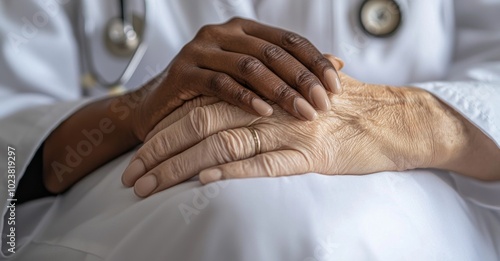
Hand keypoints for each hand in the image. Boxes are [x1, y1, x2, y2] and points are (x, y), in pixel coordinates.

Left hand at [123, 59, 486, 196]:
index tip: (139, 155)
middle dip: (159, 152)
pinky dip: (233, 172)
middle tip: (130, 177)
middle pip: (201, 125)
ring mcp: (290, 131)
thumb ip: (264, 103)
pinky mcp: (312, 155)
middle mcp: (270, 108)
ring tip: (148, 189)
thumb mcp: (298, 97)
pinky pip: (266, 163)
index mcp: (263, 92)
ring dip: (180, 168)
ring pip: (223, 146)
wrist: (394, 119)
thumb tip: (228, 121)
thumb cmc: (344, 109)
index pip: (201, 108)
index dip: (165, 131)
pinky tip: (203, 182)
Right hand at [124, 17, 341, 139]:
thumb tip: (337, 62)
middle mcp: (221, 33)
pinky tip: (265, 113)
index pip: (288, 40)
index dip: (315, 61)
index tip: (336, 86)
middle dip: (303, 79)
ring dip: (280, 91)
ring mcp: (200, 50)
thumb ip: (288, 68)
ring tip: (303, 112)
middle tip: (324, 104)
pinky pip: (220, 84)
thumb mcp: (251, 78)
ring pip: (249, 66)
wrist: (160, 109)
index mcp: (242, 29)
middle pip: (272, 53)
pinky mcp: (183, 72)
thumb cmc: (211, 94)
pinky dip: (245, 99)